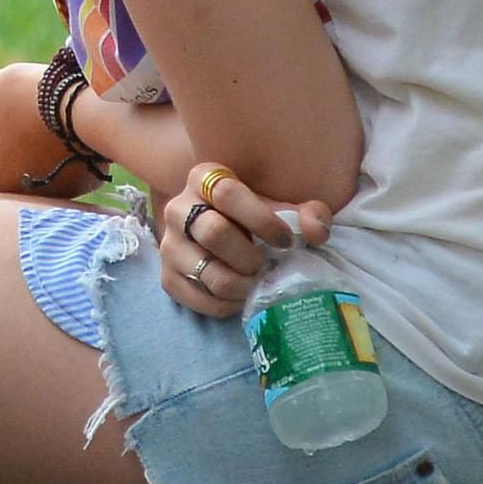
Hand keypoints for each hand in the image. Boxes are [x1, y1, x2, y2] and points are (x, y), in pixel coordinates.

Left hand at [0, 62, 98, 197]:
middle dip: (9, 147)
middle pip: (7, 173)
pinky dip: (65, 150)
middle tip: (20, 117)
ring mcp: (57, 193)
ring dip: (37, 150)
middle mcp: (21, 198)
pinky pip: (68, 167)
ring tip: (45, 120)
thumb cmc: (19, 102)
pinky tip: (67, 128)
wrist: (81, 103)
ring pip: (38, 171)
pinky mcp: (85, 182)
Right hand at [159, 164, 330, 320]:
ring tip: (255, 283)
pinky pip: (196, 297)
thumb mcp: (285, 209)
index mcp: (205, 179)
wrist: (227, 236)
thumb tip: (315, 232)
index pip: (226, 193)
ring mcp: (169, 244)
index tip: (285, 240)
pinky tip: (240, 297)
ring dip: (240, 284)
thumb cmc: (258, 218)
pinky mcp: (166, 277)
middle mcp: (178, 207)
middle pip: (213, 232)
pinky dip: (225, 304)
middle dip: (249, 256)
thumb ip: (310, 214)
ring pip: (206, 270)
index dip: (260, 219)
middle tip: (265, 265)